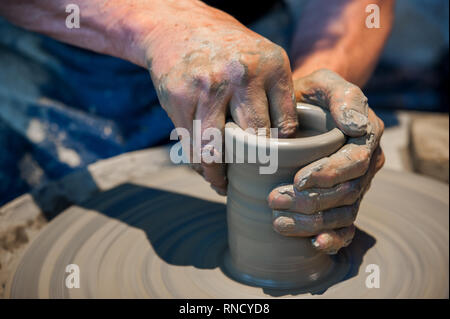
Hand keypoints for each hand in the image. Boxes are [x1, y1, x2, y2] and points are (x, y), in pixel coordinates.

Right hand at [145, 2, 297, 194]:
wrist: (181, 27)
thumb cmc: (229, 51)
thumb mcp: (263, 59)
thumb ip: (277, 95)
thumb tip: (287, 144)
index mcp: (271, 66)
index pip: (285, 126)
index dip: (280, 151)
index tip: (274, 162)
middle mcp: (241, 75)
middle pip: (254, 140)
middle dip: (252, 165)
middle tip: (250, 177)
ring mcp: (208, 87)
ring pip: (216, 149)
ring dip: (218, 175)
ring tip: (222, 183)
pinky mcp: (179, 98)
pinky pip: (191, 143)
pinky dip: (198, 163)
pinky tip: (205, 169)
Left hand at [268, 69, 384, 253]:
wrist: (298, 109)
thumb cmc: (307, 95)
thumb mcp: (322, 83)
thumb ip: (342, 96)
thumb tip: (357, 125)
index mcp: (365, 135)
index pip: (354, 162)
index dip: (329, 174)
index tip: (297, 179)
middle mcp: (365, 163)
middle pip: (347, 192)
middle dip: (311, 201)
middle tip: (274, 200)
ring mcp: (355, 185)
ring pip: (343, 213)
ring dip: (312, 222)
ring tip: (279, 222)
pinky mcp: (342, 202)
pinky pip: (346, 227)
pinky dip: (333, 239)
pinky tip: (316, 244)